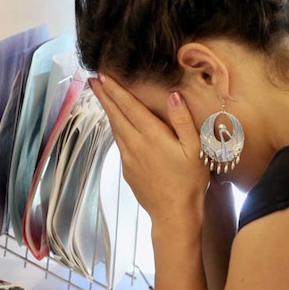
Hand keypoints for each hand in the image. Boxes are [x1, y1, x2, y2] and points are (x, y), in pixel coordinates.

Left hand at [89, 75, 209, 229]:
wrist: (173, 213)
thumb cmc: (189, 181)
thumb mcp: (194, 150)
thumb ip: (183, 121)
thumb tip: (173, 96)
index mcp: (152, 136)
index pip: (129, 106)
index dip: (115, 90)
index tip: (103, 76)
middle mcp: (135, 144)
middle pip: (115, 115)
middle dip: (104, 96)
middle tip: (93, 79)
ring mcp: (128, 158)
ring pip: (115, 128)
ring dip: (108, 110)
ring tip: (102, 96)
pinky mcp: (127, 169)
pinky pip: (119, 142)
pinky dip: (115, 128)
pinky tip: (116, 124)